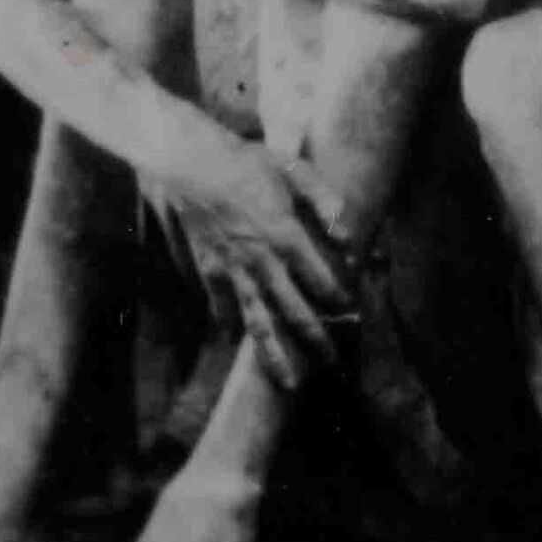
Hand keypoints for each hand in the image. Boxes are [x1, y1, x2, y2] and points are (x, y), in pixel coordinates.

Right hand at [138, 134, 351, 388]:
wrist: (187, 160)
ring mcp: (231, 268)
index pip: (321, 280)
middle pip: (293, 311)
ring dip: (273, 353)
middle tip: (334, 366)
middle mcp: (260, 260)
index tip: (354, 316)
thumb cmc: (245, 160)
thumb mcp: (294, 169)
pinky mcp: (208, 268)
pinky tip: (239, 344)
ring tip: (289, 382)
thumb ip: (325, 202)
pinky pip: (222, 305)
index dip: (339, 300)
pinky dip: (232, 325)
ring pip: (257, 320)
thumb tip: (348, 237)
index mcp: (285, 235)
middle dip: (316, 341)